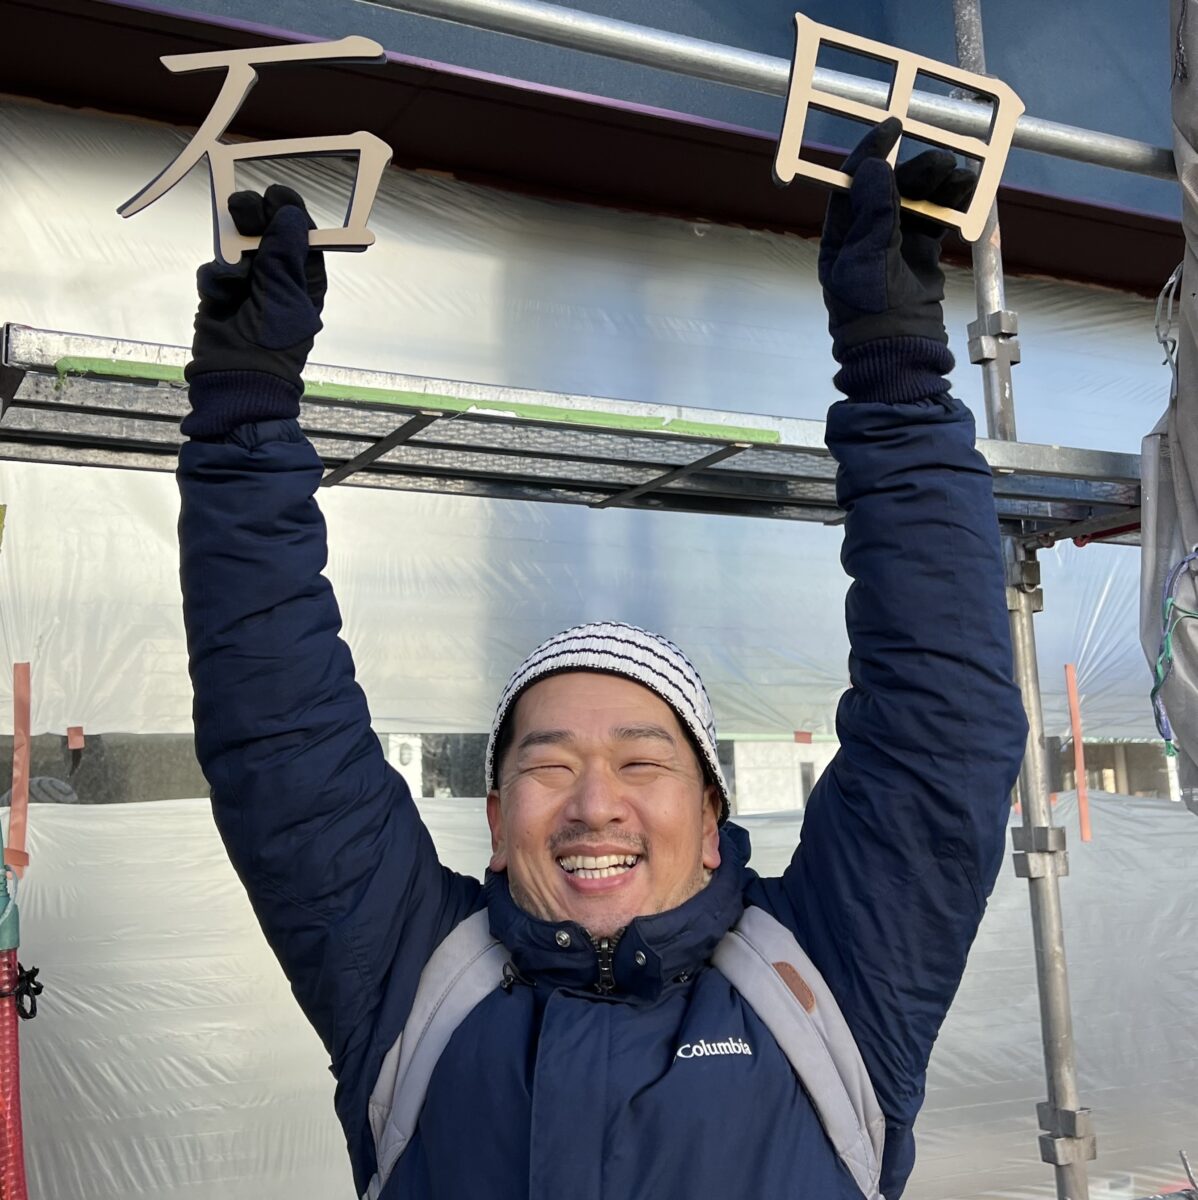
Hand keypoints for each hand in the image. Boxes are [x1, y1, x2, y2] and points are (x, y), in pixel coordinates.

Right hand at [185, 185, 327, 393]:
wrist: (237, 380)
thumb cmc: (273, 342)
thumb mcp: (285, 295)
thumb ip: (283, 253)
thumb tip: (289, 214)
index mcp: (304, 278)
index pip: (299, 233)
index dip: (288, 211)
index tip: (275, 195)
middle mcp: (277, 276)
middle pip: (265, 230)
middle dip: (253, 219)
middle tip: (242, 209)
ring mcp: (248, 283)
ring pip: (236, 244)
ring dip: (231, 254)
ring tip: (233, 271)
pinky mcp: (220, 292)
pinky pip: (214, 269)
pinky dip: (214, 280)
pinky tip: (219, 298)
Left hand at [818, 118, 975, 362]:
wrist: (900, 358)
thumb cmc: (871, 316)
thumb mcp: (868, 262)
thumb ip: (873, 215)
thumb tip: (871, 168)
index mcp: (839, 239)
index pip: (851, 185)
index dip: (869, 153)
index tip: (891, 127)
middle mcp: (864, 239)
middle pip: (889, 189)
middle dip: (915, 172)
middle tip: (942, 160)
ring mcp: (893, 247)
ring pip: (915, 202)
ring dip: (937, 186)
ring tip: (960, 177)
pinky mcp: (920, 258)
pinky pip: (935, 222)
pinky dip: (951, 206)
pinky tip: (967, 192)